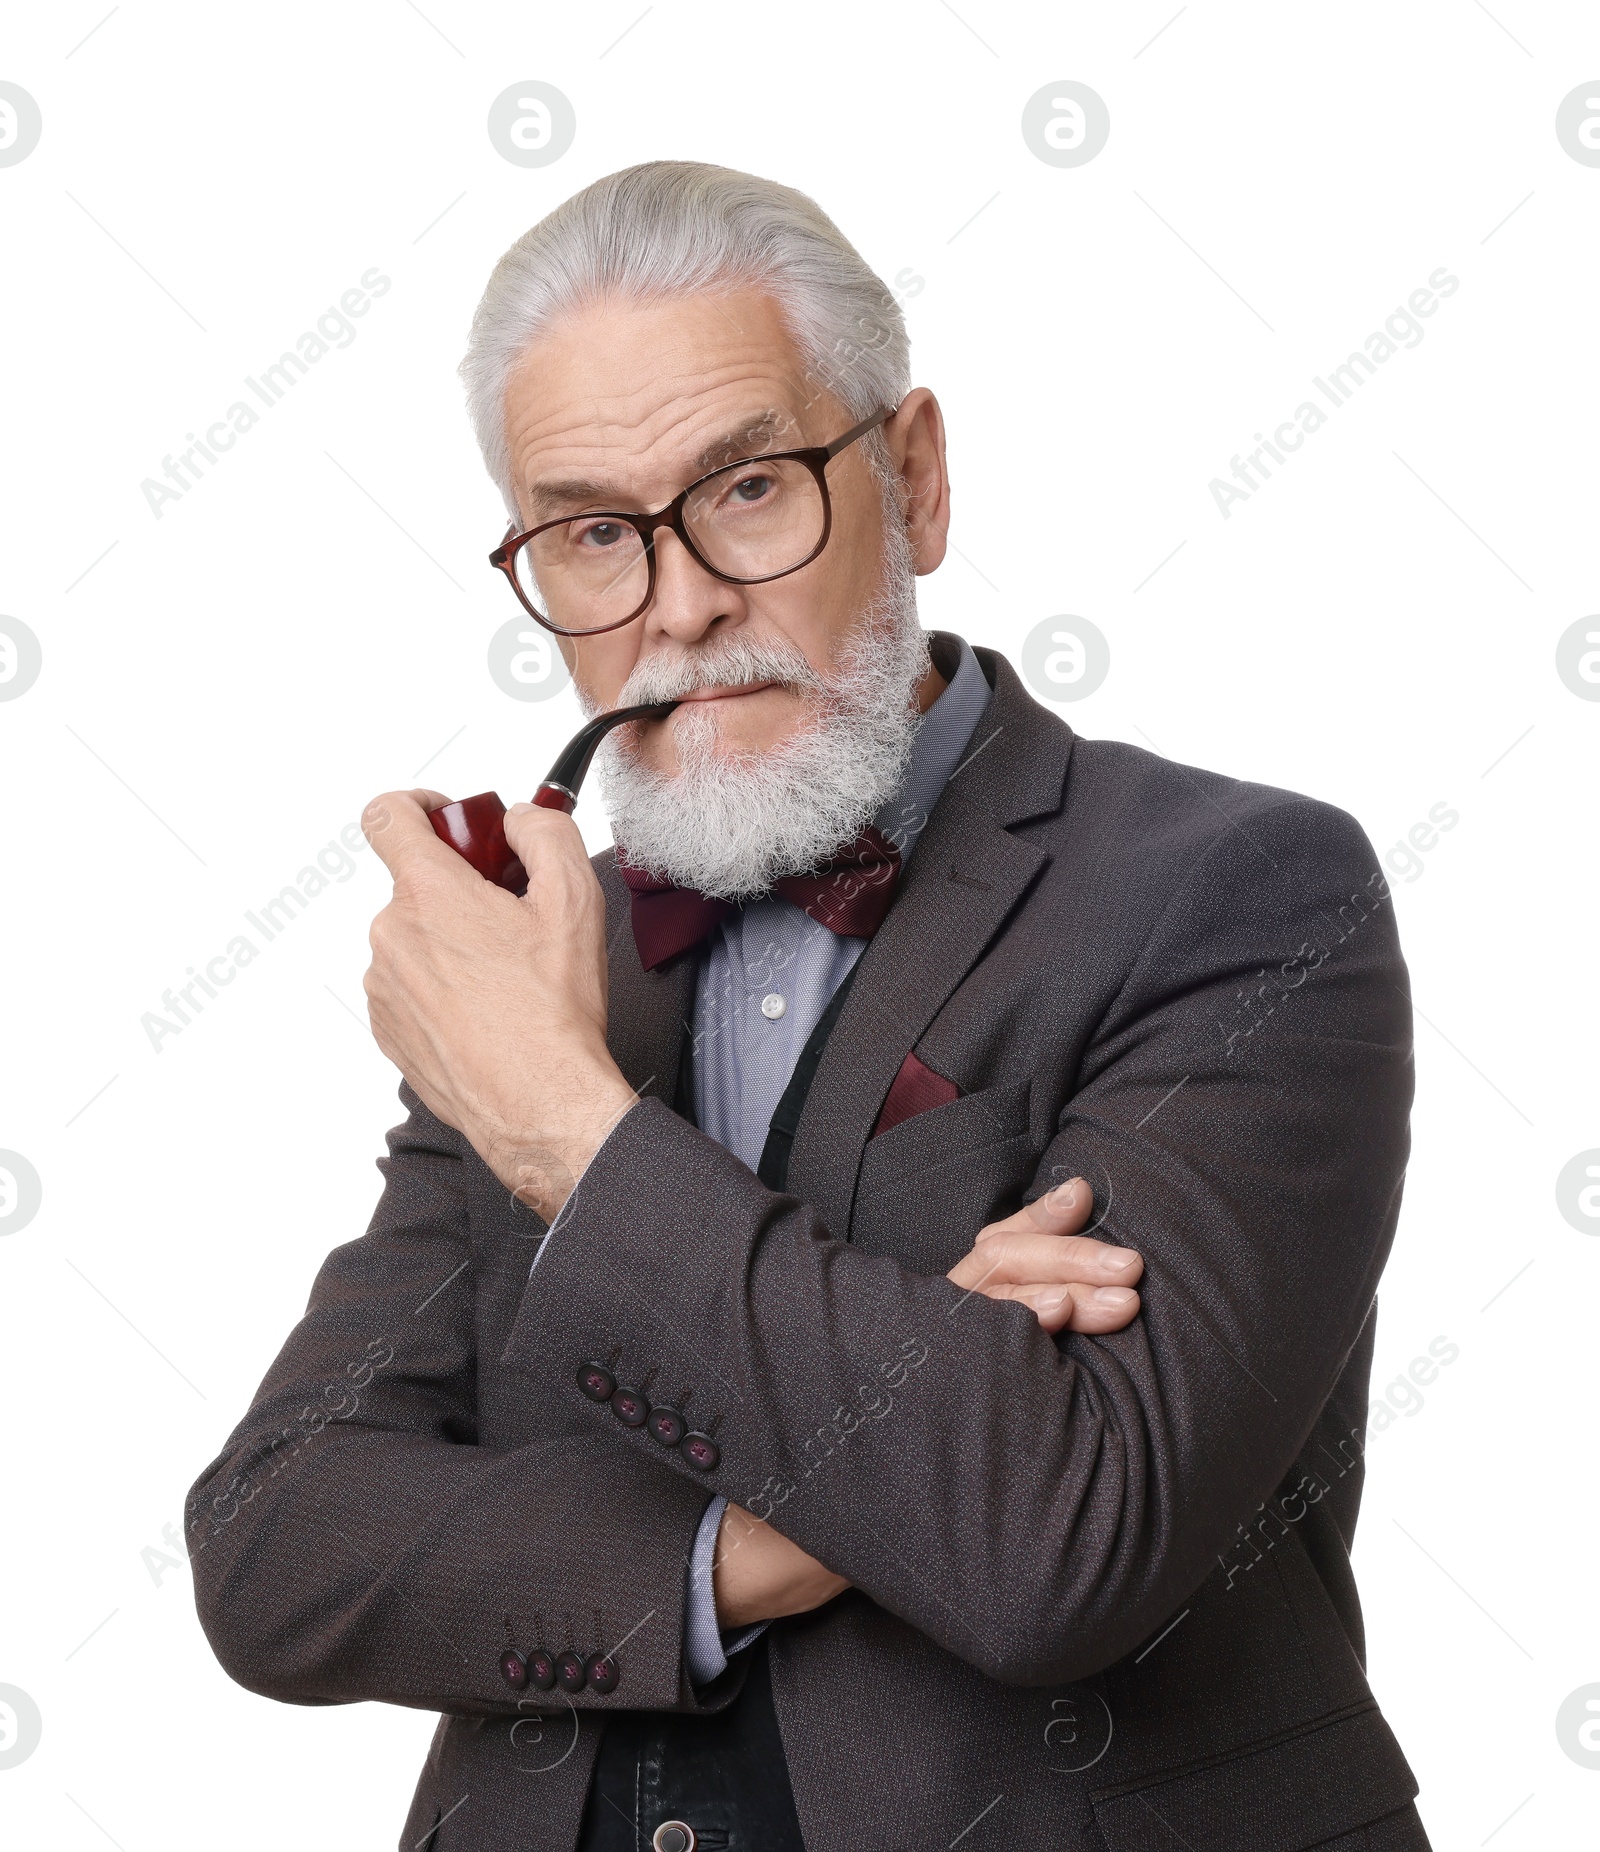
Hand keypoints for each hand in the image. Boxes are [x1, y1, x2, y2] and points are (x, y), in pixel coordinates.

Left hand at [361, 789, 637, 1218]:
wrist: (538, 1102)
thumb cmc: (552, 1014)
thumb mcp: (574, 899)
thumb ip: (545, 833)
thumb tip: (521, 820)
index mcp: (430, 893)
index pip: (387, 815)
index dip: (418, 804)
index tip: (447, 818)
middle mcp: (392, 934)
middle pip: (417, 884)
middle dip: (462, 889)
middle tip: (513, 919)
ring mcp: (384, 985)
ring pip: (415, 938)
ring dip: (452, 943)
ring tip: (506, 979)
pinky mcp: (387, 1028)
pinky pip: (410, 986)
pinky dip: (443, 987)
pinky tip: (487, 1011)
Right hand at [715, 1180, 1143, 1627]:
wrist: (798, 1532)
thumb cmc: (888, 1467)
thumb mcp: (952, 1393)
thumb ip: (991, 1352)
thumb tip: (1065, 1323)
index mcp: (935, 1316)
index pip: (990, 1251)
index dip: (1036, 1221)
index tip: (1080, 1192)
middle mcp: (922, 1325)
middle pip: (998, 1264)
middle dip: (1070, 1257)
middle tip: (1131, 1264)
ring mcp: (915, 1359)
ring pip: (988, 1299)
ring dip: (1059, 1289)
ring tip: (1116, 1297)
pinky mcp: (912, 1400)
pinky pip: (964, 1357)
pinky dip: (1011, 1333)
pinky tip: (1050, 1326)